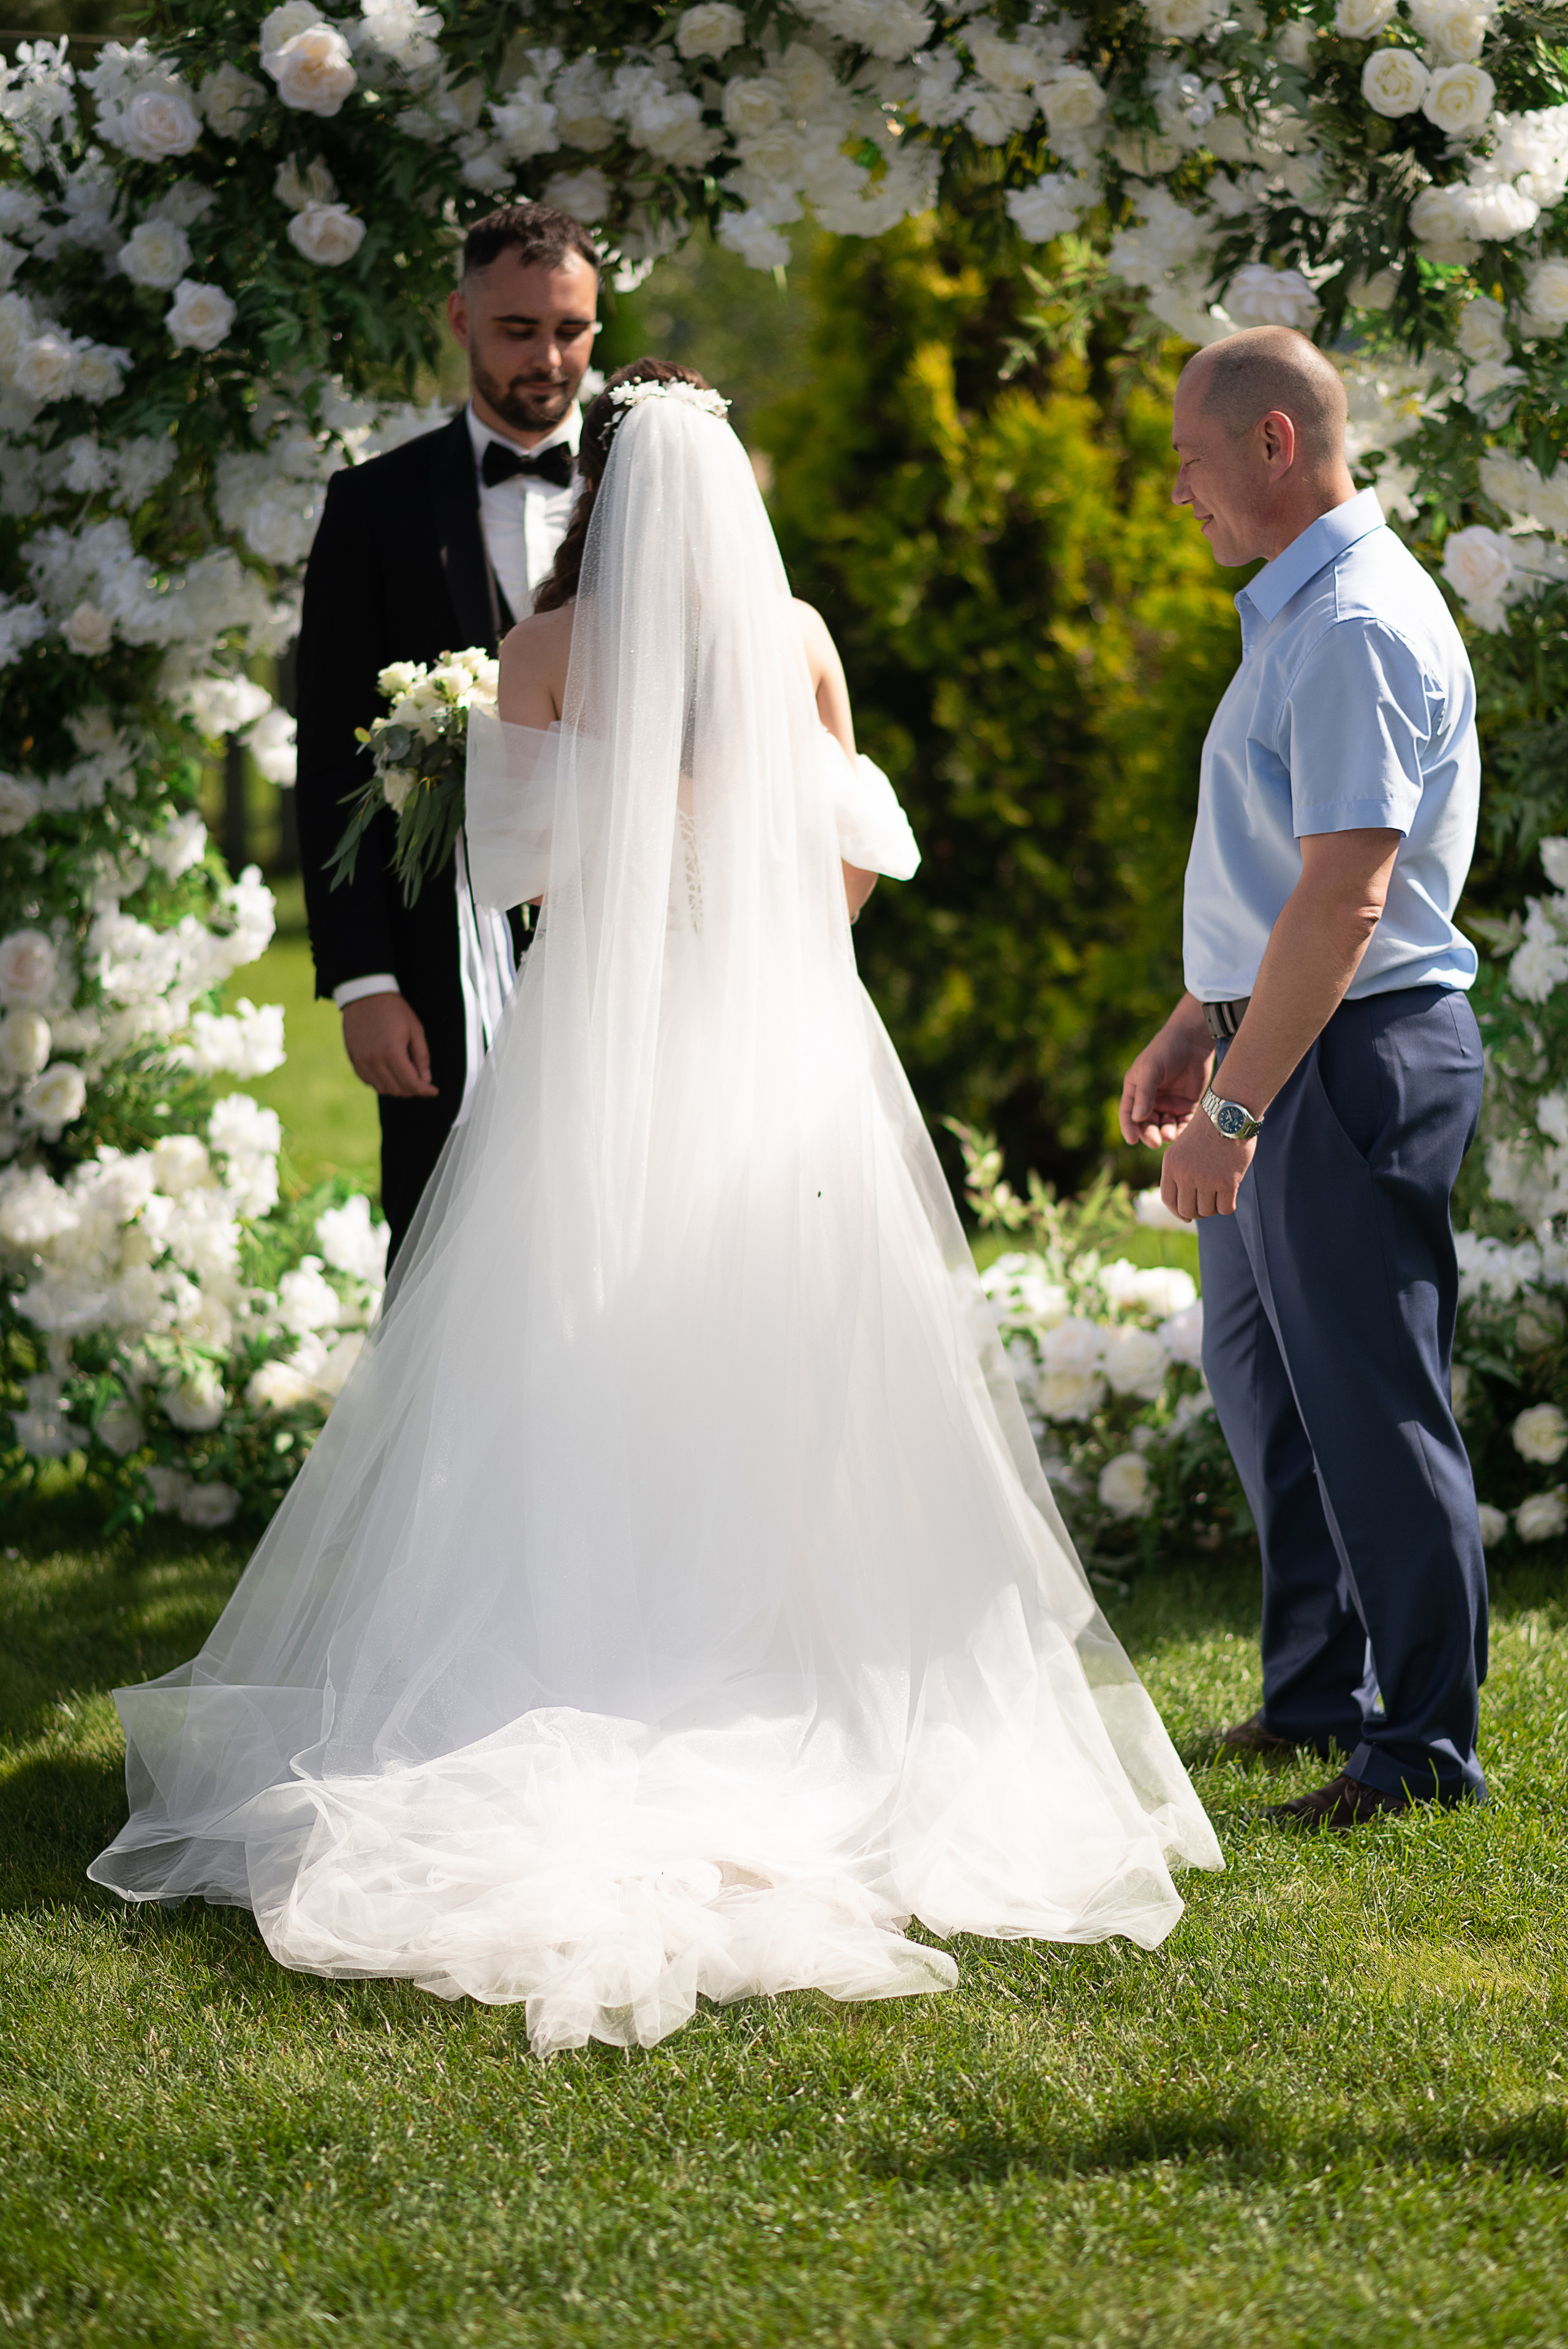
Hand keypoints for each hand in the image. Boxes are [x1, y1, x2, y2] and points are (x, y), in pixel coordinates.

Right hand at [341, 993, 437, 1098]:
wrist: (365, 995)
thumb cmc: (393, 1009)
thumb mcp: (415, 1029)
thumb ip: (421, 1056)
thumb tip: (426, 1079)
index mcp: (393, 1052)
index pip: (411, 1083)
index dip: (425, 1090)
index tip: (433, 1091)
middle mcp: (375, 1060)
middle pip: (397, 1089)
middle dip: (413, 1091)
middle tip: (422, 1084)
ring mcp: (362, 1061)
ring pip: (382, 1088)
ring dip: (397, 1089)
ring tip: (407, 1080)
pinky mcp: (354, 1059)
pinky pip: (368, 1081)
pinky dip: (381, 1083)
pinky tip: (390, 1075)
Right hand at [1119, 1004, 1213, 1147]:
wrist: (1192, 1040)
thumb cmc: (1165, 1050)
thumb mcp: (1151, 1070)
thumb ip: (1145, 1093)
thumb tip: (1138, 1118)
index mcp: (1136, 1090)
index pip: (1128, 1114)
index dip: (1129, 1128)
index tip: (1132, 1140)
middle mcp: (1152, 1100)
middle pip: (1147, 1124)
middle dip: (1149, 1134)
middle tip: (1154, 1142)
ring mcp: (1170, 1103)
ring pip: (1165, 1126)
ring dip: (1166, 1133)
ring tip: (1170, 1135)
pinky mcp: (1188, 1105)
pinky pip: (1184, 1123)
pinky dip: (1182, 1130)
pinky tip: (1182, 1132)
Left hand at [1160, 1112, 1254, 1222]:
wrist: (1230, 1114)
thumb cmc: (1208, 1131)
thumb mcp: (1183, 1148)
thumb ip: (1180, 1172)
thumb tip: (1185, 1207)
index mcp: (1171, 1165)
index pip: (1168, 1200)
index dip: (1177, 1213)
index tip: (1186, 1216)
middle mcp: (1185, 1174)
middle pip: (1187, 1211)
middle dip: (1197, 1213)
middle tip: (1206, 1206)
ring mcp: (1206, 1179)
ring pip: (1207, 1211)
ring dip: (1214, 1207)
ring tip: (1219, 1194)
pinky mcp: (1227, 1182)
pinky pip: (1225, 1209)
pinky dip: (1228, 1206)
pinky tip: (1230, 1195)